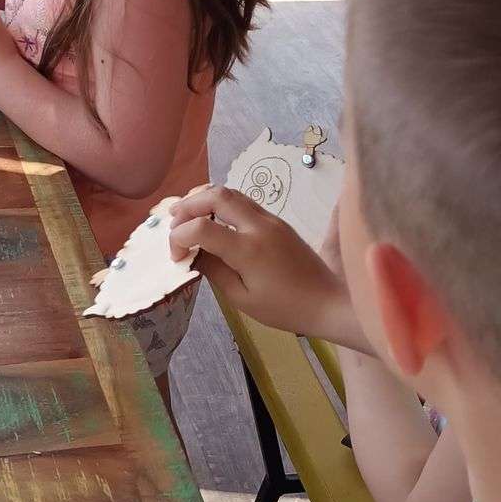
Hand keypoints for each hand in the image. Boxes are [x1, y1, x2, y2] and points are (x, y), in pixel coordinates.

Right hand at [168, 187, 356, 342]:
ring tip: (187, 215)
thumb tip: (193, 253)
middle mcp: (259, 226)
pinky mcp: (277, 221)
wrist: (328, 301)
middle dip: (188, 205)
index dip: (179, 237)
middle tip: (172, 222)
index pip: (202, 228)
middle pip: (216, 195)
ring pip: (231, 192)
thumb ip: (214, 271)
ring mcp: (271, 219)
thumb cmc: (284, 309)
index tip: (176, 256)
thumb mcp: (242, 298)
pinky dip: (222, 204)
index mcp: (249, 250)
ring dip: (204, 199)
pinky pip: (244, 202)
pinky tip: (213, 220)